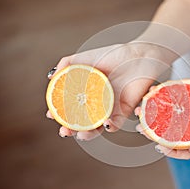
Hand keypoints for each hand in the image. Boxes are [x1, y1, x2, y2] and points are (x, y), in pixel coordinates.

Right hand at [46, 43, 167, 139]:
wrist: (139, 54)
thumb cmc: (114, 55)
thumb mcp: (86, 58)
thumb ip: (67, 65)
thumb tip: (51, 76)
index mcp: (86, 93)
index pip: (70, 107)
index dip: (59, 114)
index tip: (50, 115)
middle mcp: (97, 103)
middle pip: (81, 121)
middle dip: (71, 129)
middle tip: (64, 131)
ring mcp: (111, 108)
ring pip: (98, 127)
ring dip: (88, 134)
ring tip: (81, 134)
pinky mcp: (126, 110)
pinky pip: (118, 122)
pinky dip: (111, 126)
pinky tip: (104, 123)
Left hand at [136, 73, 189, 158]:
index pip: (186, 151)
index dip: (172, 152)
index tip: (159, 146)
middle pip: (172, 138)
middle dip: (155, 135)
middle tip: (141, 128)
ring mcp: (189, 118)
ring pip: (168, 123)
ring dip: (153, 119)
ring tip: (140, 113)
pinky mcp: (186, 106)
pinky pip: (171, 108)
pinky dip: (160, 104)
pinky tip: (151, 95)